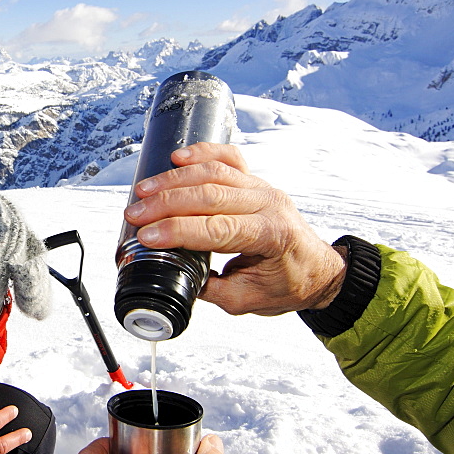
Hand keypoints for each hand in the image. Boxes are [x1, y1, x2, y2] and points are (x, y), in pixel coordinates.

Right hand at [123, 142, 346, 315]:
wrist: (318, 270)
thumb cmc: (289, 285)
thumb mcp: (248, 300)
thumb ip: (211, 291)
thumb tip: (175, 276)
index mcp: (271, 235)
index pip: (218, 228)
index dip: (178, 231)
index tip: (147, 236)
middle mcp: (268, 205)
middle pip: (210, 195)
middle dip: (166, 203)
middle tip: (135, 213)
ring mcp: (262, 188)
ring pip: (214, 173)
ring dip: (174, 179)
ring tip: (144, 190)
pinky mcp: (255, 181)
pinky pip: (228, 158)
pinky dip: (202, 153)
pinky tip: (178, 156)